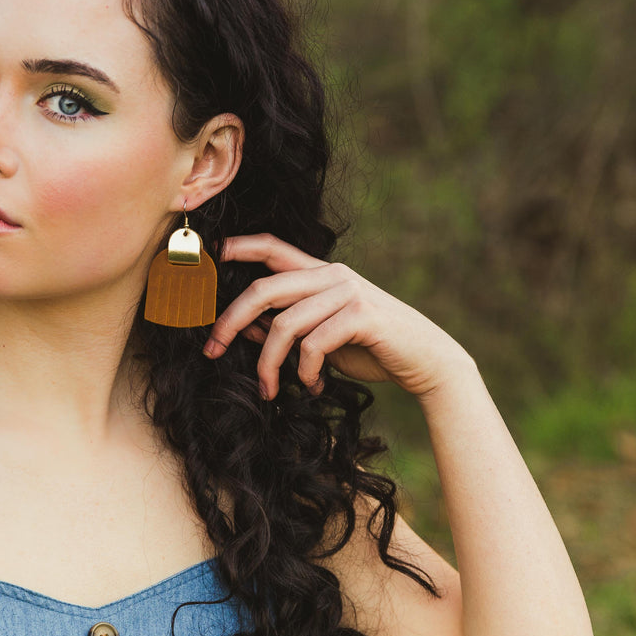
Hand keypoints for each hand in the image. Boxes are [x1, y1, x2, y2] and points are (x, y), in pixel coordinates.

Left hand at [201, 233, 470, 400]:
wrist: (425, 360)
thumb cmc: (370, 348)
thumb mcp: (322, 337)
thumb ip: (288, 327)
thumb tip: (243, 327)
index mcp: (321, 272)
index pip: (272, 248)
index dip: (239, 247)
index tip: (209, 256)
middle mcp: (332, 275)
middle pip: (264, 288)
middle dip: (230, 320)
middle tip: (212, 350)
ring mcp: (348, 292)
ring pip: (284, 324)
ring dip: (268, 363)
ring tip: (268, 388)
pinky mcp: (361, 315)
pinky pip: (313, 344)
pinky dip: (305, 372)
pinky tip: (312, 386)